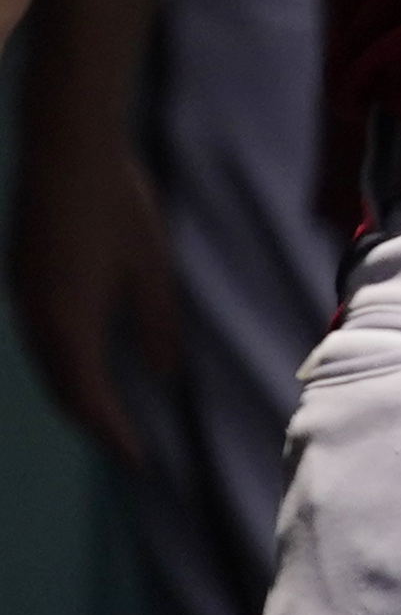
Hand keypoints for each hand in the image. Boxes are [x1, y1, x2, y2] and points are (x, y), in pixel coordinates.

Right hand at [6, 118, 171, 467]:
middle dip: (92, 421)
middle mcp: (37, 320)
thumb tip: (162, 374)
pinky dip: (65, 364)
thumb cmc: (117, 206)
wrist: (65, 152)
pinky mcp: (23, 280)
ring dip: (76, 394)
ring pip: (48, 366)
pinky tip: (87, 362)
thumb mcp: (150, 268)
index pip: (88, 398)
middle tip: (125, 447)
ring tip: (110, 414)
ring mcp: (24, 300)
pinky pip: (42, 340)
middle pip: (62, 390)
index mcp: (69, 323)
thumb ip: (156, 325)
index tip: (137, 462)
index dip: (111, 434)